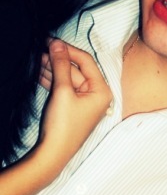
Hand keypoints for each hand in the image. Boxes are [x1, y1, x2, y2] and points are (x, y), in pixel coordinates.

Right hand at [38, 39, 112, 169]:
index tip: (51, 40)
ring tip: (37, 59)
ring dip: (54, 69)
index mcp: (102, 90)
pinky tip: (40, 72)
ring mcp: (86, 102)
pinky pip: (65, 89)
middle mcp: (98, 95)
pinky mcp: (74, 108)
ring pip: (69, 78)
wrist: (53, 154)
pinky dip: (53, 80)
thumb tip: (57, 44)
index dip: (68, 49)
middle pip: (77, 69)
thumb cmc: (63, 125)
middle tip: (41, 48)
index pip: (86, 61)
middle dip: (59, 59)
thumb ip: (61, 65)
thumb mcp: (62, 91)